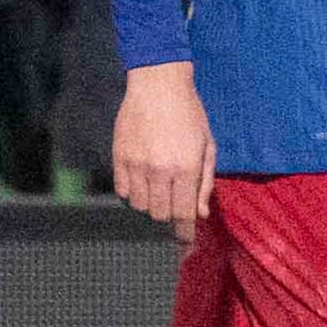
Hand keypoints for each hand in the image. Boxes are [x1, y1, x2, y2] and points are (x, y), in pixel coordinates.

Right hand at [109, 59, 214, 226]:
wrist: (158, 84)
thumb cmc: (189, 113)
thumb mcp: (207, 145)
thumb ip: (205, 182)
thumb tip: (200, 214)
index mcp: (185, 168)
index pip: (183, 215)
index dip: (184, 234)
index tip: (184, 242)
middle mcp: (160, 170)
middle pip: (160, 214)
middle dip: (168, 215)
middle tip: (172, 203)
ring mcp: (136, 164)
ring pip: (139, 206)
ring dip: (149, 204)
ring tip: (156, 190)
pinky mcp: (119, 156)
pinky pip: (122, 191)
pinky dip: (131, 193)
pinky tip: (140, 181)